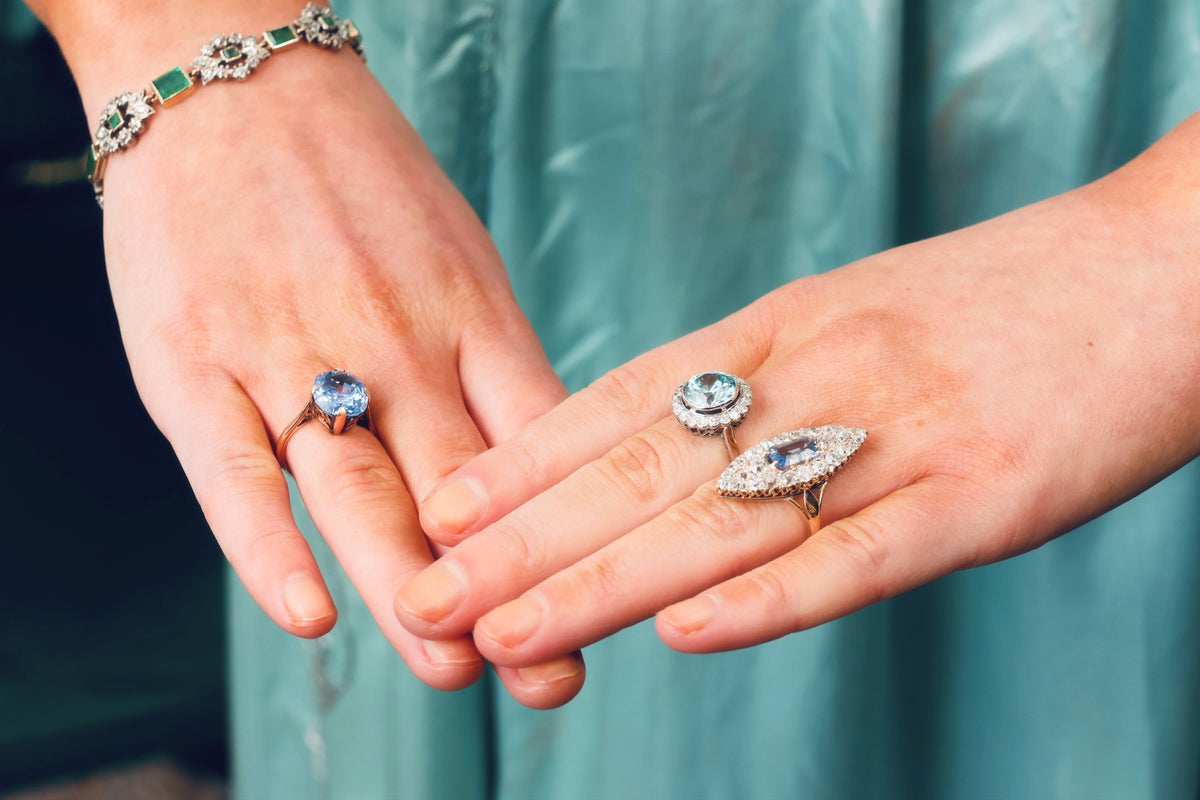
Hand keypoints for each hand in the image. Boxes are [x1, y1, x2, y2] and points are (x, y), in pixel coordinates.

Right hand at [50, 2, 584, 705]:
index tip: (604, 605)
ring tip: (454, 669)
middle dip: (506, 593)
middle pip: (459, 491)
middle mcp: (393, 340)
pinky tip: (310, 614)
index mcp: (468, 315)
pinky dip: (271, 548)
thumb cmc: (359, 178)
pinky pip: (236, 470)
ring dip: (409, 591)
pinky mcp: (195, 359)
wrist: (235, 75)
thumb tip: (540, 464)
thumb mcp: (461, 254)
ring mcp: (292, 350)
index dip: (570, 534)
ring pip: (360, 491)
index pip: (534, 448)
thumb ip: (491, 360)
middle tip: (550, 678)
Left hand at [394, 113, 1199, 700]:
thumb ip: (774, 379)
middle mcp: (820, 375)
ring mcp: (897, 436)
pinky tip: (683, 632)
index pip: (627, 401)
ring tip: (503, 630)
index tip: (443, 504)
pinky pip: (858, 555)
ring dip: (602, 580)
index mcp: (789, 328)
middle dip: (524, 539)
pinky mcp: (985, 496)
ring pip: (721, 518)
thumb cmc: (1010, 303)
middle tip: (427, 590)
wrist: (1165, 266)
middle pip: (644, 469)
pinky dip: (767, 597)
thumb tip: (683, 446)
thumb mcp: (863, 316)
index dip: (527, 459)